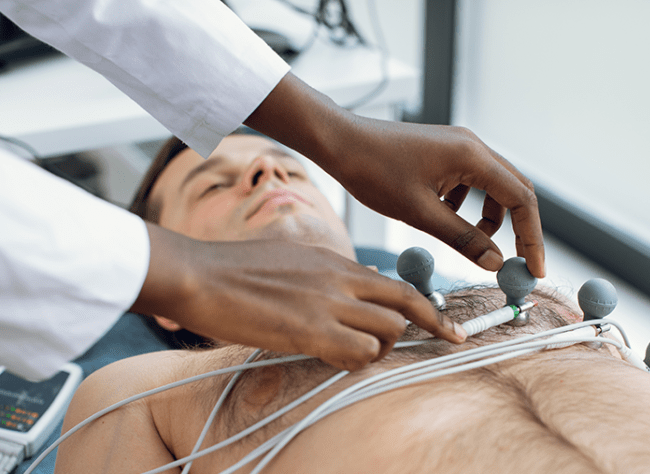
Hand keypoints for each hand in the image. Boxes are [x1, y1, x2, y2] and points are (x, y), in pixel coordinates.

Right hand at [132, 224, 463, 370]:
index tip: (450, 329)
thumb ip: (328, 274)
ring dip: (379, 350)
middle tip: (422, 346)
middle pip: (405, 306)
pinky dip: (355, 363)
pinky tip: (332, 359)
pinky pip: (358, 354)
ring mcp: (327, 304)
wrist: (199, 274)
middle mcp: (340, 279)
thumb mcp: (293, 258)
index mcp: (336, 261)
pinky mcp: (309, 330)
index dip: (428, 311)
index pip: (397, 286)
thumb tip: (353, 290)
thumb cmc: (236, 269)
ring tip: (350, 351)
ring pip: (388, 332)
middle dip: (419, 330)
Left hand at [246, 73, 545, 276]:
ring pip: (493, 189)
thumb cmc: (374, 172)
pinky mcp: (446, 152)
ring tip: (468, 243)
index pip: (522, 200)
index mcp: (472, 156)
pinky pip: (472, 183)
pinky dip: (468, 207)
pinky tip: (442, 217)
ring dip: (490, 220)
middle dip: (519, 230)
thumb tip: (495, 263)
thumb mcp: (420, 214)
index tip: (533, 270)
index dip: (532, 238)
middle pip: (515, 192)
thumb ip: (462, 239)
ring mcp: (459, 147)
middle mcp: (473, 147)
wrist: (341, 143)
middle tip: (517, 264)